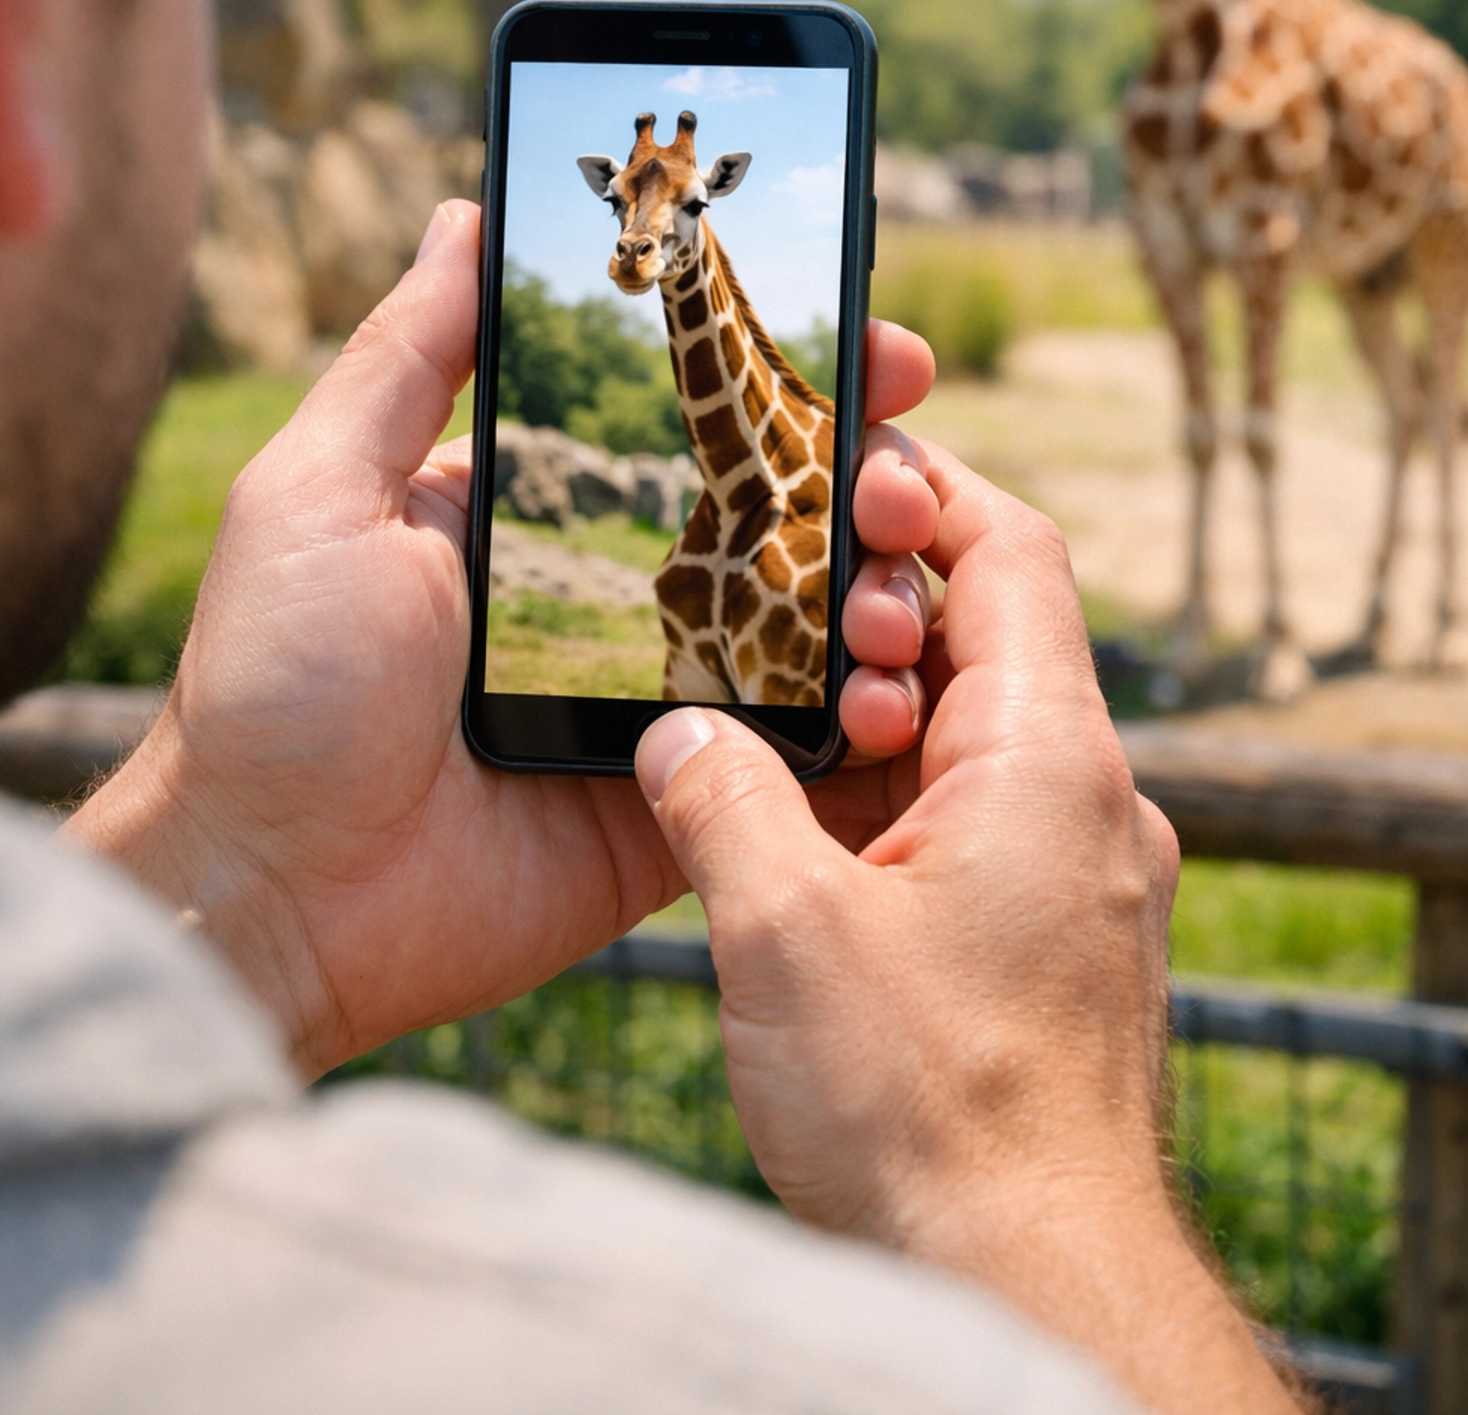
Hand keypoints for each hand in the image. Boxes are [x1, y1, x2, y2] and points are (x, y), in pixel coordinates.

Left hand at [65, 200, 937, 1077]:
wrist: (272, 898)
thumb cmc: (273, 684)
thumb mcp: (319, 491)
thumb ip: (404, 357)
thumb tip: (468, 208)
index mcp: (540, 505)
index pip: (695, 416)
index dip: (793, 375)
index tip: (876, 338)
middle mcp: (614, 590)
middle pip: (782, 513)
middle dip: (871, 478)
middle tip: (907, 476)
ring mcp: (659, 700)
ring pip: (812, 628)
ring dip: (882, 594)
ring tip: (899, 590)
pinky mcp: (682, 808)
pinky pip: (796, 763)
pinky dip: (863, 727)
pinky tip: (899, 693)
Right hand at [633, 453, 1299, 1414]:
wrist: (1028, 1286)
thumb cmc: (925, 1115)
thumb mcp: (782, 933)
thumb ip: (719, 798)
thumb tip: (675, 733)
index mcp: (1048, 758)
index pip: (1009, 550)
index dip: (919, 492)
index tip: (825, 475)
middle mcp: (1085, 800)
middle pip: (989, 633)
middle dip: (869, 605)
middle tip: (761, 603)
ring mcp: (1075, 875)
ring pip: (971, 732)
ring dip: (868, 709)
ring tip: (757, 717)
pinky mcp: (1049, 941)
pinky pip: (970, 818)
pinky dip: (887, 795)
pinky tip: (793, 828)